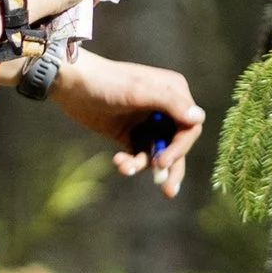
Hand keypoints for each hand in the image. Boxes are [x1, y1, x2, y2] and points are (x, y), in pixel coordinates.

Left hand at [52, 52, 205, 198]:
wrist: (72, 85)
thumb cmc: (107, 82)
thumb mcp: (139, 91)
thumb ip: (170, 104)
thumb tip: (199, 118)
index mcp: (174, 92)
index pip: (189, 127)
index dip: (180, 147)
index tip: (162, 162)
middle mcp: (165, 108)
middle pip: (177, 145)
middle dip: (170, 166)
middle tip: (166, 190)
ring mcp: (148, 123)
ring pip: (157, 154)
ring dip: (143, 165)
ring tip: (125, 168)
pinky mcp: (131, 135)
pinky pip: (139, 156)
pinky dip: (131, 163)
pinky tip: (118, 161)